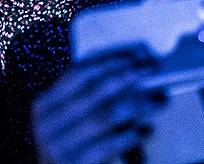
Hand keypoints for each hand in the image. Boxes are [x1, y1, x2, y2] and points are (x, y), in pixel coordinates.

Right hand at [33, 52, 164, 163]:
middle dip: (126, 77)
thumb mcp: (66, 117)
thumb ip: (89, 96)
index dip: (108, 61)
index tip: (135, 55)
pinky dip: (133, 135)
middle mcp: (47, 125)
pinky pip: (110, 145)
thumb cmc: (67, 144)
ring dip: (138, 106)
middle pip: (93, 92)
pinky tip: (147, 130)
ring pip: (105, 117)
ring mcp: (59, 147)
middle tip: (151, 71)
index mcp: (44, 106)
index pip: (77, 74)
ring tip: (159, 102)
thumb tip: (132, 68)